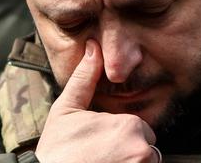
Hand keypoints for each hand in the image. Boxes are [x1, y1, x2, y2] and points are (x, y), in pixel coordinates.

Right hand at [35, 39, 160, 162]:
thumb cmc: (56, 151)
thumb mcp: (66, 110)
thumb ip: (85, 79)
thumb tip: (93, 49)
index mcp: (130, 126)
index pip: (140, 128)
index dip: (120, 134)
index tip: (100, 142)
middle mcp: (141, 149)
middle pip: (145, 147)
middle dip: (128, 150)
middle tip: (100, 155)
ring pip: (145, 161)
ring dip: (130, 162)